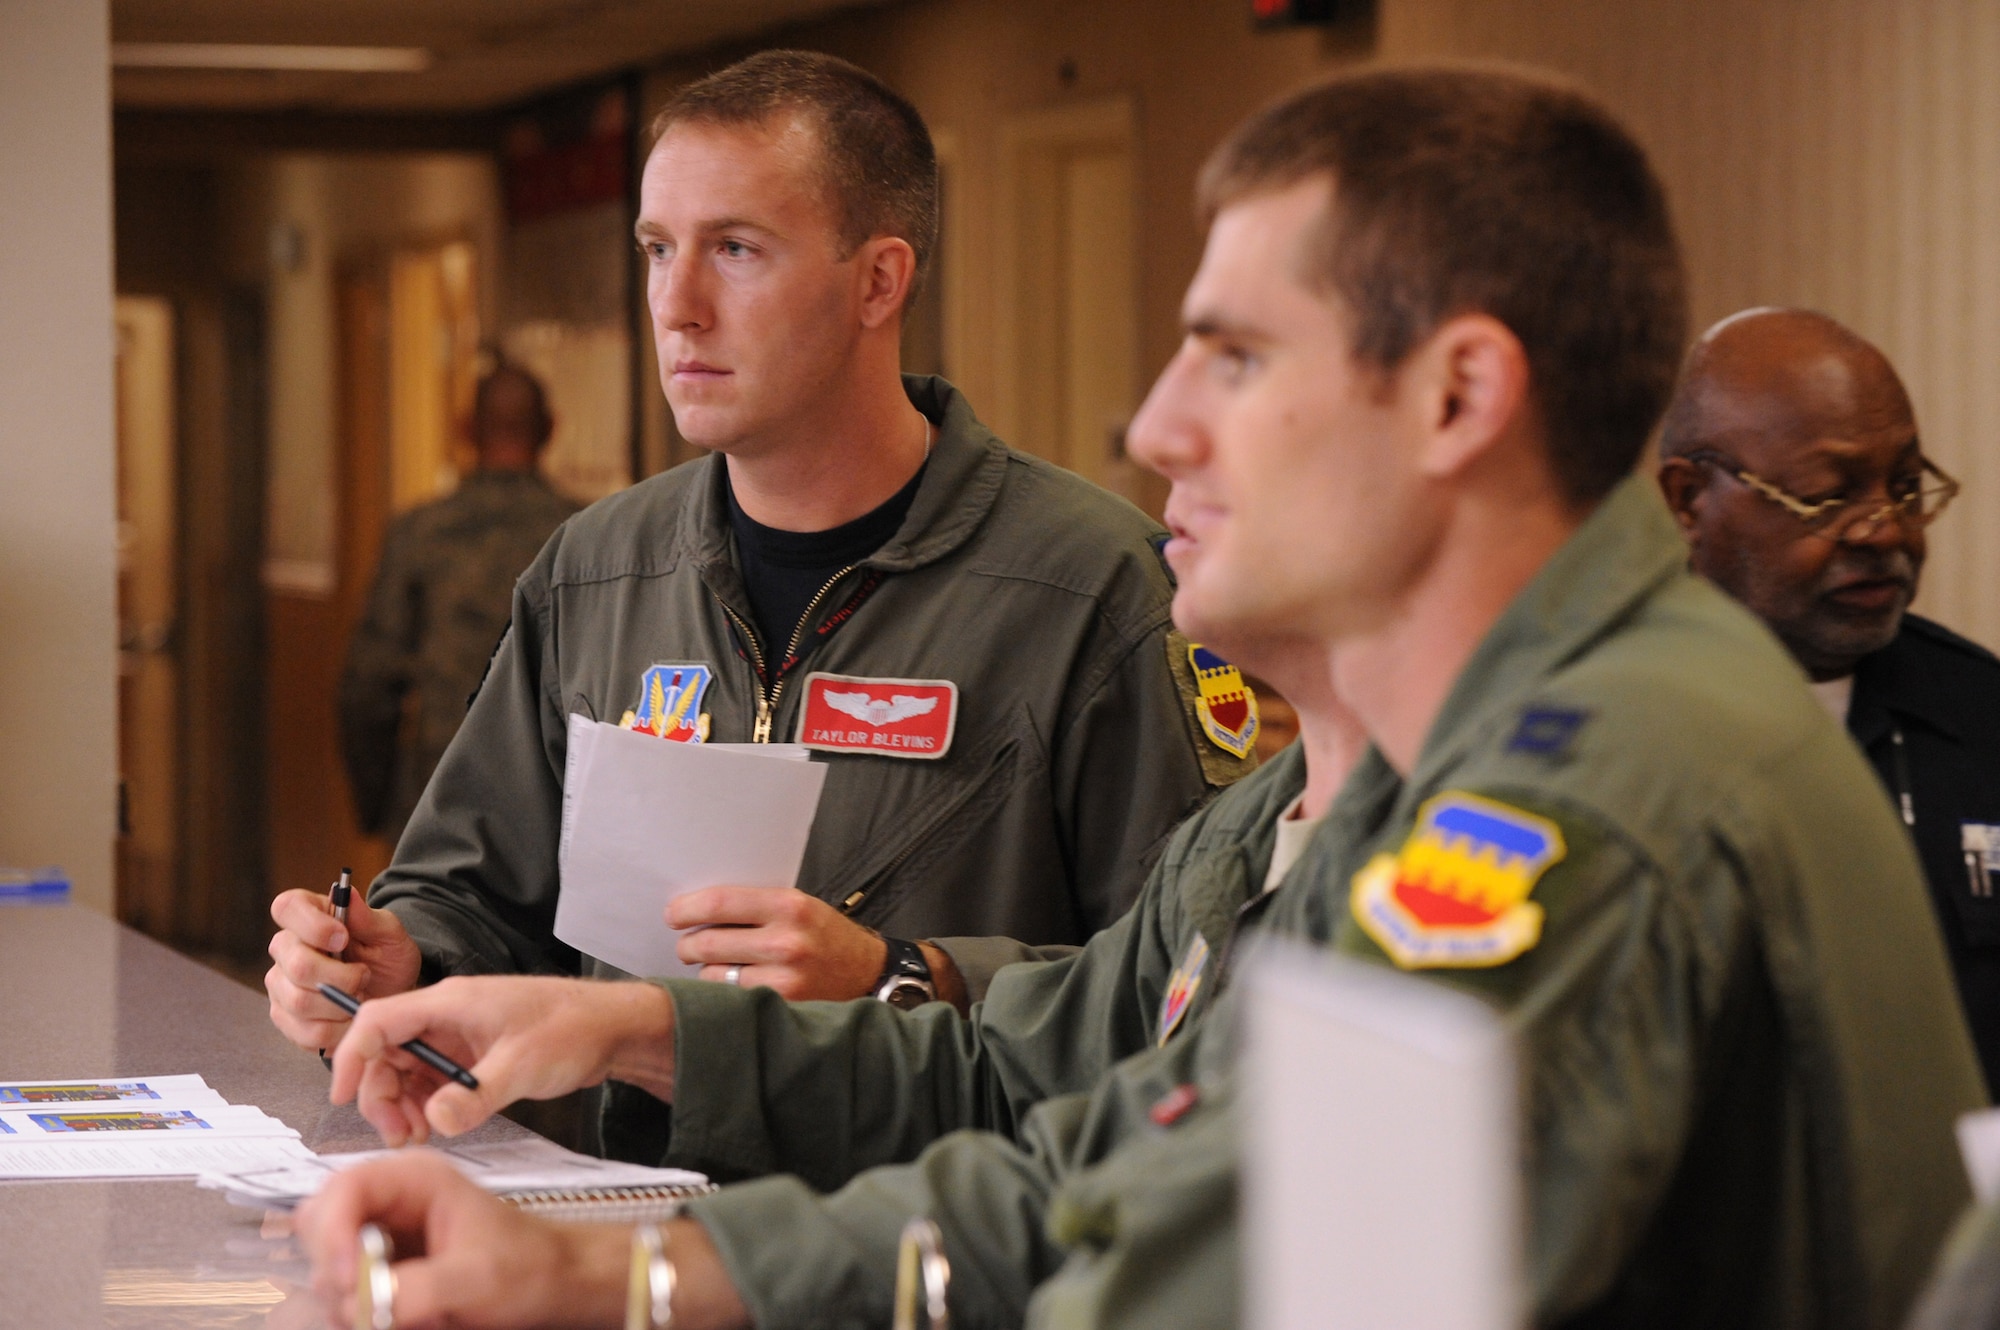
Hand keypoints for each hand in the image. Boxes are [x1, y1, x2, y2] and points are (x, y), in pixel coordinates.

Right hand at [266, 882, 422, 1050]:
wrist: (390, 995)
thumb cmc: (387, 958)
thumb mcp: (389, 934)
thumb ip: (368, 917)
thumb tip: (347, 893)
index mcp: (308, 916)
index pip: (286, 907)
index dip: (312, 925)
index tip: (342, 938)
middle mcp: (286, 949)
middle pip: (297, 964)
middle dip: (341, 977)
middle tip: (363, 976)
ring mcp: (280, 985)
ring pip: (300, 1002)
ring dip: (340, 1004)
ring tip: (357, 996)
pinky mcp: (284, 1017)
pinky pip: (304, 1031)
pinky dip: (336, 1030)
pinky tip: (348, 1018)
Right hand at [297, 1151, 626, 1328]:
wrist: (549, 1286)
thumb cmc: (524, 1268)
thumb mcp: (474, 1278)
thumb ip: (417, 1288)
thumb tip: (363, 1305)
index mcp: (415, 1180)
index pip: (344, 1189)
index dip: (331, 1233)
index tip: (344, 1279)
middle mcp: (389, 1201)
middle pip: (320, 1225)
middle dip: (335, 1269)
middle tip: (367, 1307)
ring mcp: (381, 1234)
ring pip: (325, 1264)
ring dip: (348, 1298)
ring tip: (405, 1315)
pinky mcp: (380, 1268)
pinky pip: (343, 1291)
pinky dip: (358, 1311)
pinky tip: (404, 1319)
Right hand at [330, 977, 675, 1145]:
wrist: (612, 1027)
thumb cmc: (573, 1028)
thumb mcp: (523, 1064)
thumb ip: (476, 1095)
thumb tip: (434, 1121)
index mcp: (451, 1002)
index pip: (378, 1021)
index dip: (351, 1057)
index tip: (342, 1098)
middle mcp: (447, 1015)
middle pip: (386, 1050)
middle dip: (380, 1094)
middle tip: (397, 1133)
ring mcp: (459, 1035)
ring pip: (406, 1068)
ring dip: (401, 1103)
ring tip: (415, 1136)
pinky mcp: (473, 1054)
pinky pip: (432, 1079)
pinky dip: (425, 1103)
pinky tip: (434, 1126)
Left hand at [669, 887, 887, 999]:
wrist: (867, 972)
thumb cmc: (824, 935)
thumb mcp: (797, 905)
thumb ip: (754, 907)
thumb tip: (696, 911)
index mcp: (788, 905)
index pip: (719, 903)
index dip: (686, 909)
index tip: (673, 915)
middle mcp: (786, 941)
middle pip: (708, 942)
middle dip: (688, 946)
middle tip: (687, 946)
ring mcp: (785, 979)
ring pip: (713, 977)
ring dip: (706, 973)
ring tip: (720, 967)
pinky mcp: (783, 1007)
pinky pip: (732, 1000)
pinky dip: (724, 995)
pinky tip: (735, 987)